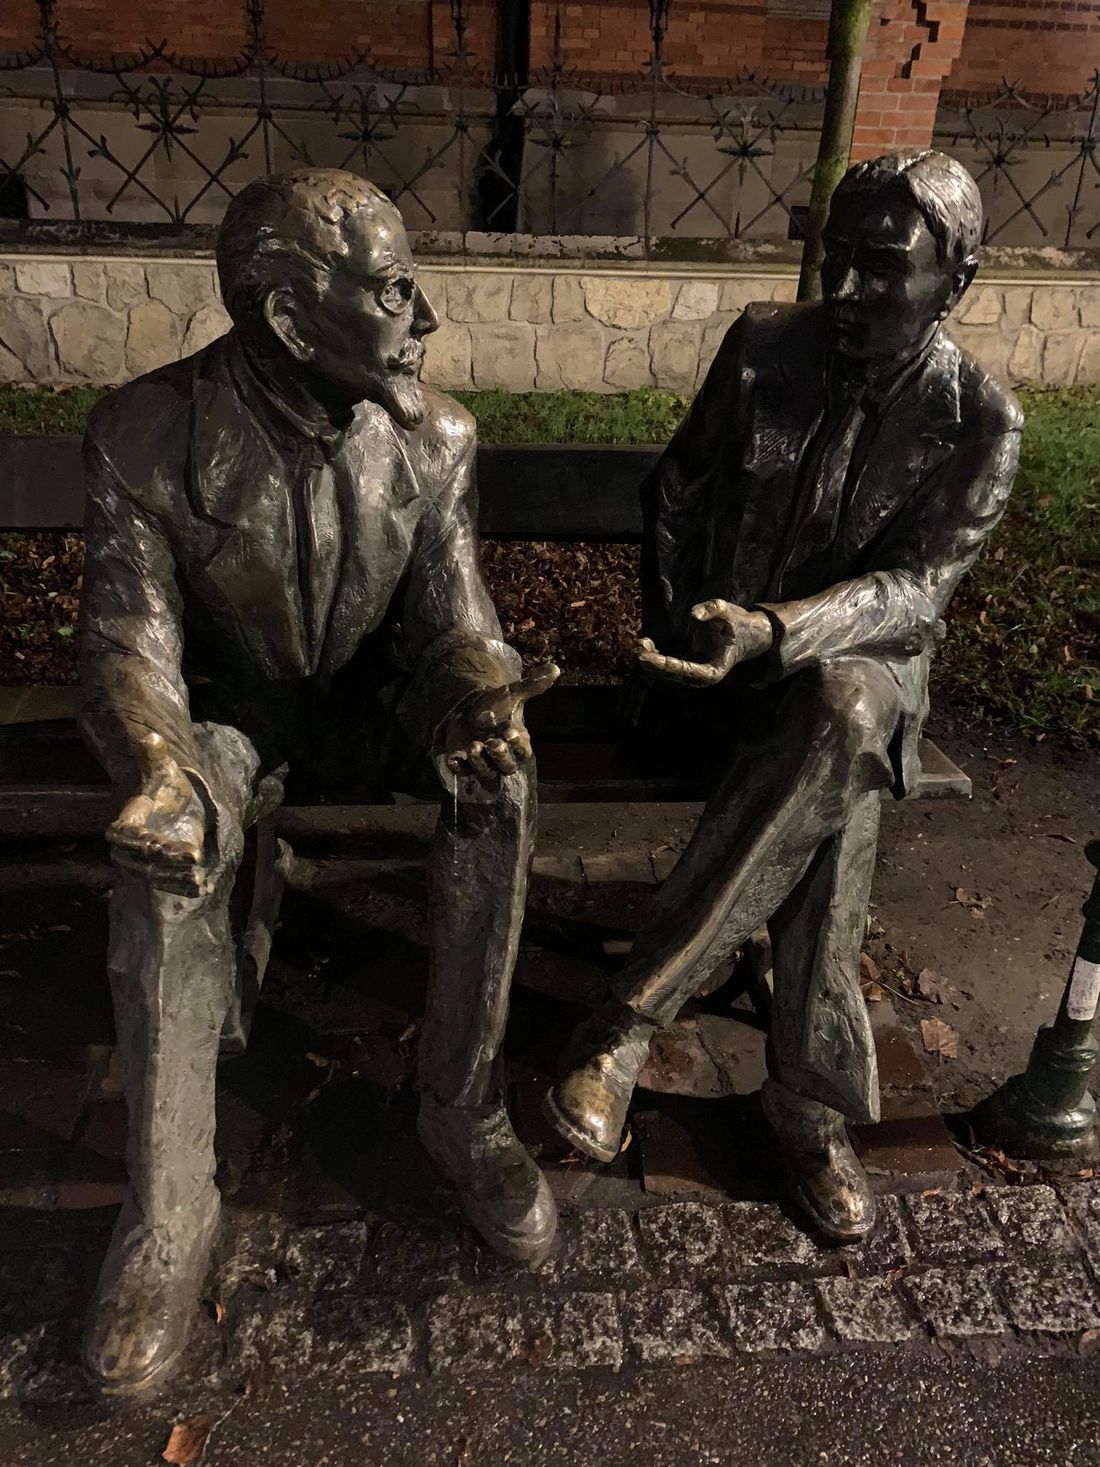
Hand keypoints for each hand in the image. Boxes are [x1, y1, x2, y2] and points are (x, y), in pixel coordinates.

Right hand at [106, 733, 210, 896]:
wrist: (176, 805)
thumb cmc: (165, 787)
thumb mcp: (163, 769)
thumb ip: (154, 755)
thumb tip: (150, 736)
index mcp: (126, 823)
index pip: (124, 836)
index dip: (137, 841)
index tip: (152, 844)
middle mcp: (131, 849)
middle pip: (143, 860)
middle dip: (165, 861)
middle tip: (193, 856)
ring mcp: (148, 864)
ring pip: (158, 876)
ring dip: (177, 879)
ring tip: (199, 878)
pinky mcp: (165, 873)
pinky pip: (171, 885)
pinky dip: (184, 889)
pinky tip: (202, 889)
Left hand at [443, 662, 559, 787]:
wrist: (471, 710)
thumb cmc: (496, 706)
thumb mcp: (513, 693)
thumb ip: (532, 685)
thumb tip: (555, 667)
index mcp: (518, 742)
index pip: (522, 750)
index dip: (517, 743)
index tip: (510, 731)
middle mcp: (503, 757)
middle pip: (506, 766)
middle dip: (500, 756)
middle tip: (493, 743)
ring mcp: (484, 763)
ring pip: (485, 771)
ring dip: (479, 761)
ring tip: (473, 746)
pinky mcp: (465, 764)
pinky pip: (463, 771)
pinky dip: (458, 767)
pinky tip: (453, 758)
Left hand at [637, 600, 772, 687]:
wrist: (749, 634)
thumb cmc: (739, 623)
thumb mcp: (729, 610)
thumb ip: (713, 609)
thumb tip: (693, 614)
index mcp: (715, 670)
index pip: (688, 671)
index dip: (667, 665)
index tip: (649, 657)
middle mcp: (703, 677)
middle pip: (674, 676)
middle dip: (655, 664)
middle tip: (639, 648)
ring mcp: (696, 675)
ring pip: (669, 674)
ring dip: (652, 662)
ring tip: (640, 644)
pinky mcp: (690, 668)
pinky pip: (670, 668)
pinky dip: (657, 658)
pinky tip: (646, 644)